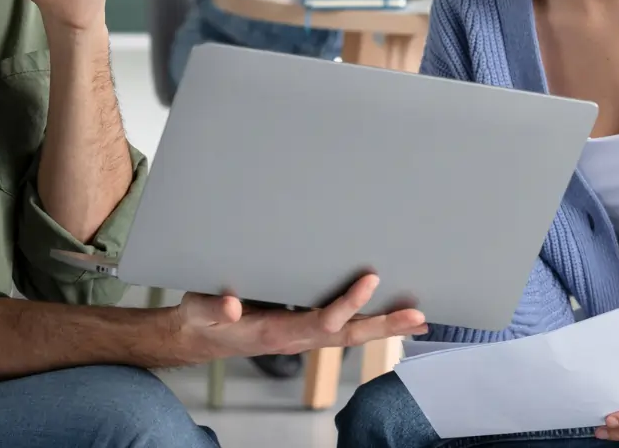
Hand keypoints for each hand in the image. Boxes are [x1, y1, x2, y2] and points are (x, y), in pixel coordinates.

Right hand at [173, 273, 426, 361]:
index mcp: (278, 332)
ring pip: (351, 335)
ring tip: (419, 319)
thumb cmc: (204, 318)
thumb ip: (217, 306)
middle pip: (349, 335)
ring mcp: (303, 337)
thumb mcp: (202, 309)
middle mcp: (297, 338)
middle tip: (418, 316)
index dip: (348, 304)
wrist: (200, 336)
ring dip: (385, 328)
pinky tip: (391, 317)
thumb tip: (232, 306)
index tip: (371, 279)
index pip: (321, 320)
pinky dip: (370, 325)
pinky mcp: (304, 330)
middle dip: (384, 325)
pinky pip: (343, 331)